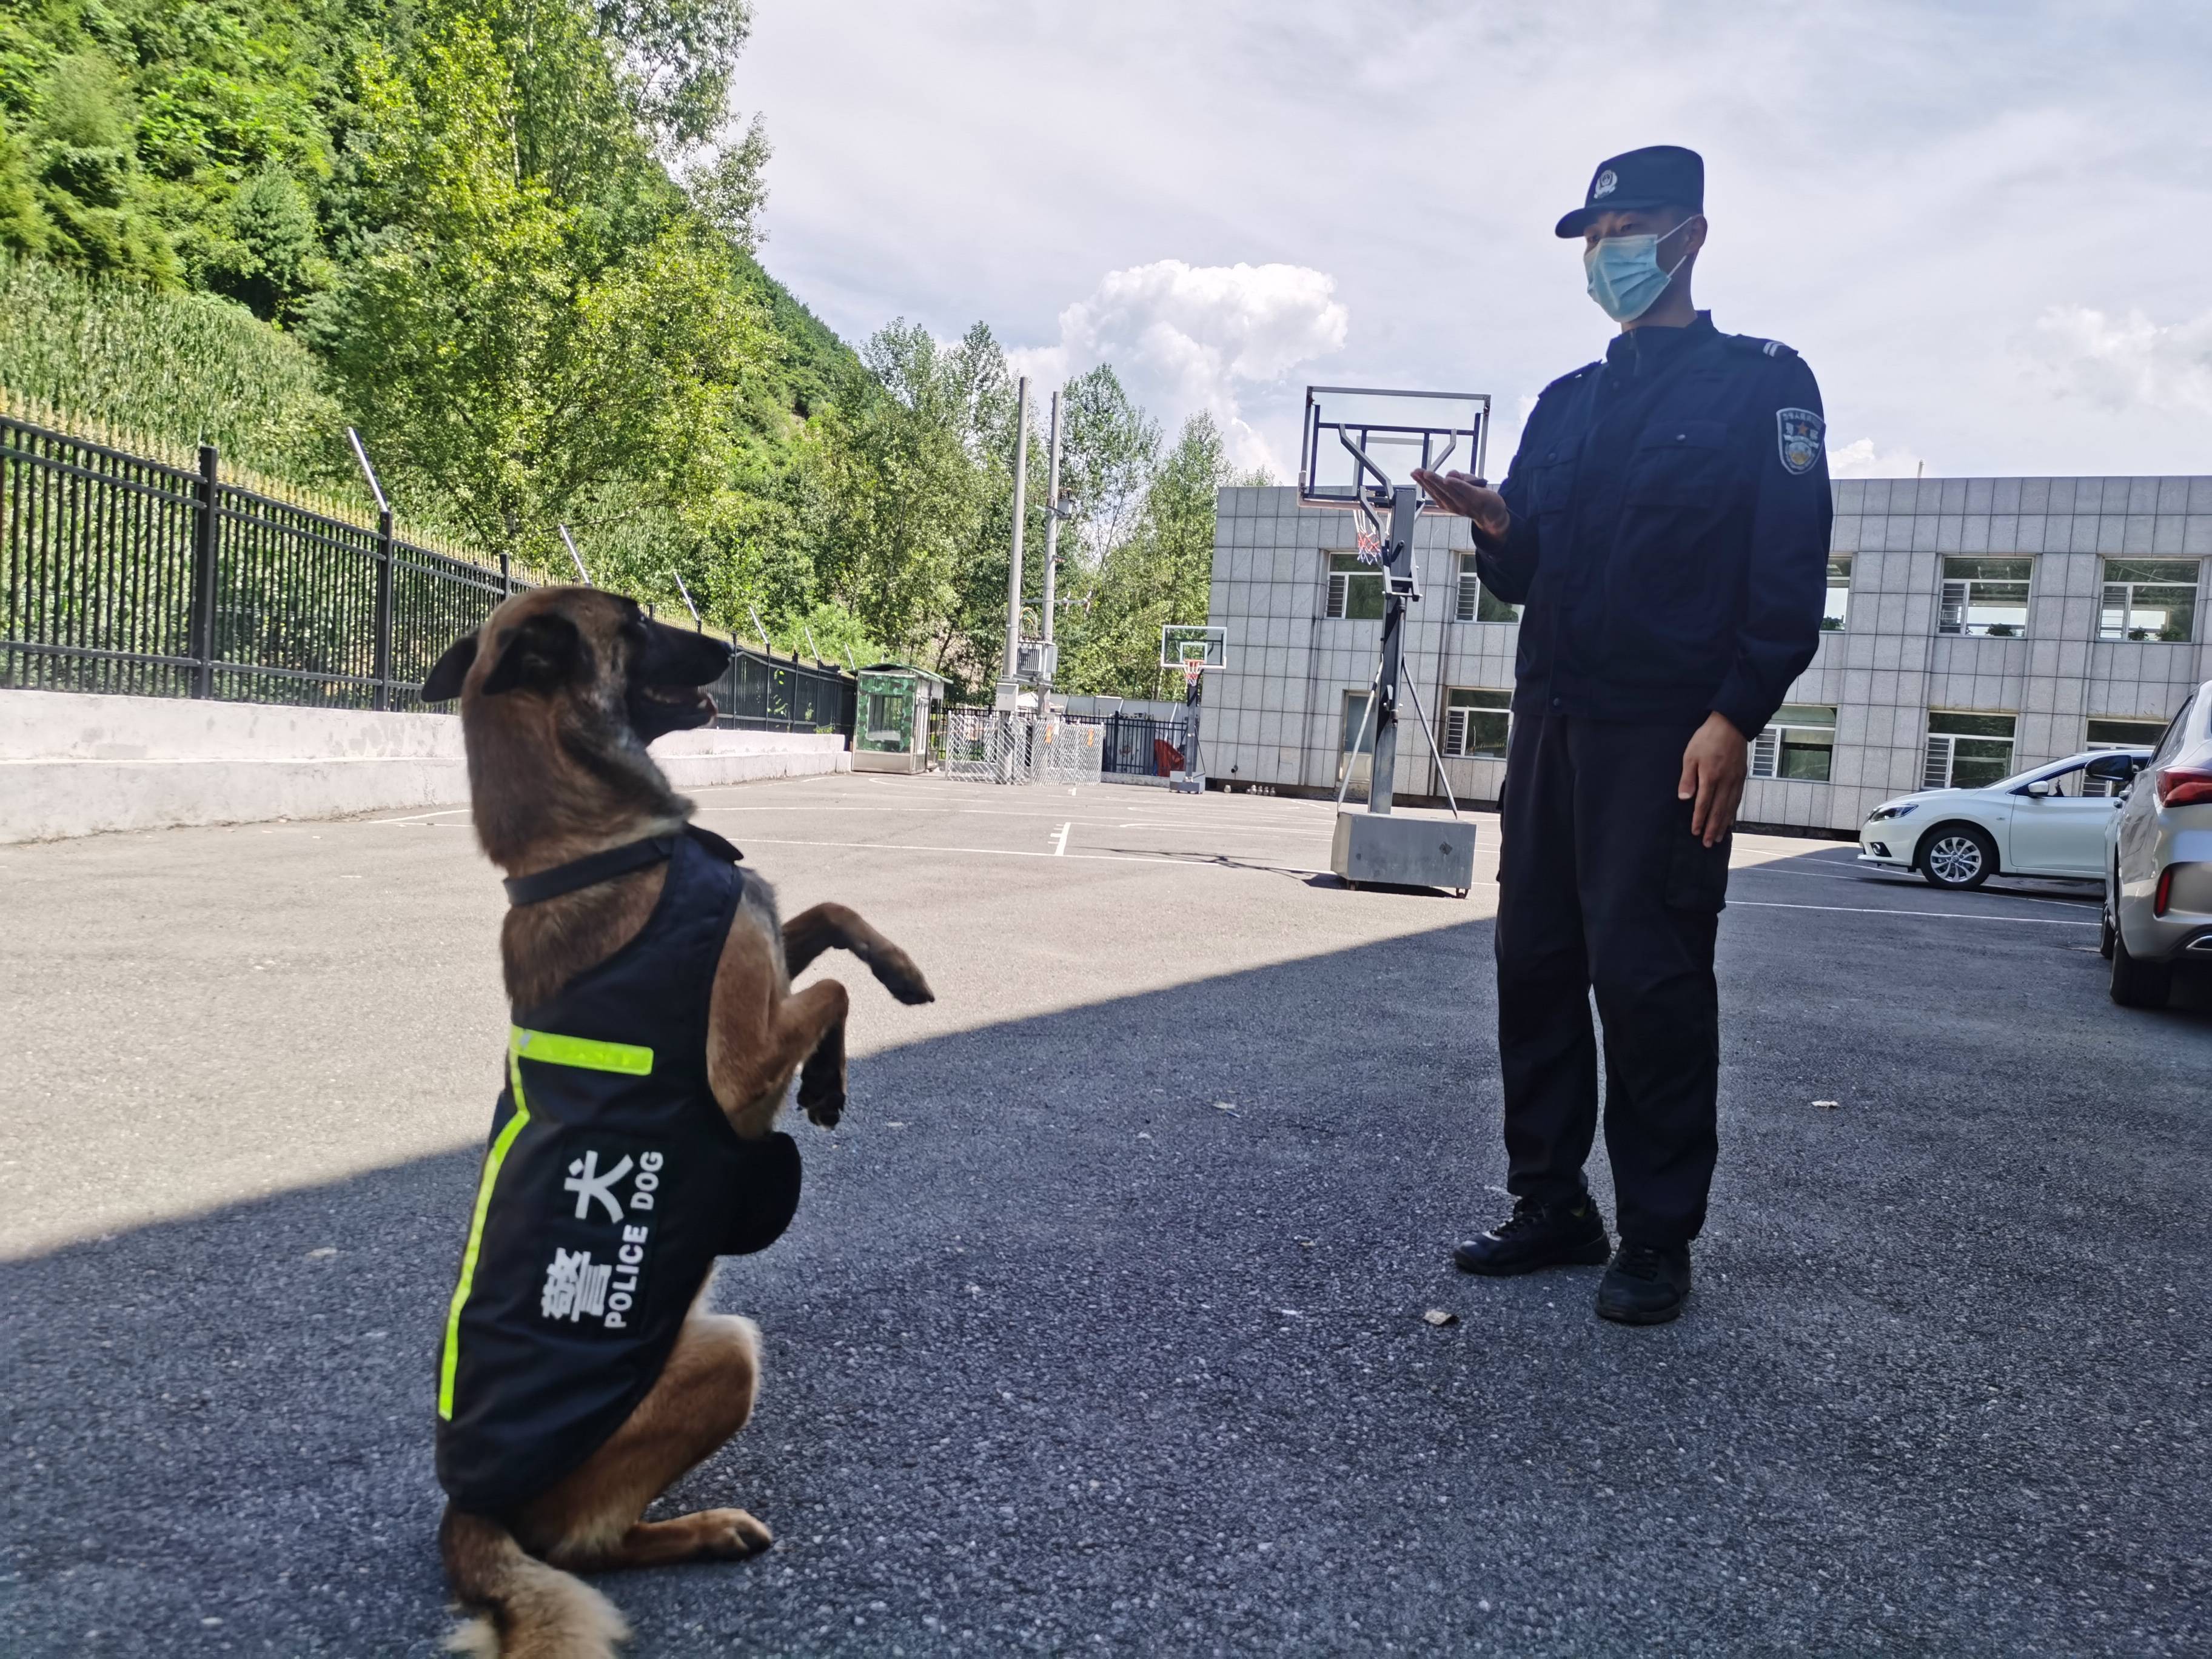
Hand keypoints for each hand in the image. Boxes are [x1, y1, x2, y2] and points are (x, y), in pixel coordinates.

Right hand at [1411, 468, 1508, 540]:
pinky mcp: (1476, 498)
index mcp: (1447, 502)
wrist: (1494, 514)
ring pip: (1448, 490)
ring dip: (1436, 481)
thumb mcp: (1465, 486)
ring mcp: (1464, 502)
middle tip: (1416, 472)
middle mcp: (1453, 504)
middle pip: (1437, 491)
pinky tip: (1447, 479)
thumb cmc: (1478, 499)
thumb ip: (1457, 478)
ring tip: (1427, 473)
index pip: (1433, 491)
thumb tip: (1450, 474)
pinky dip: (1456, 484)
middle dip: (1425, 481)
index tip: (1414, 473)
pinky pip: (1465, 490)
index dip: (1422, 482)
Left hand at [1679, 712, 1748, 846]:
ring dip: (1723, 825)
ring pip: (1729, 808)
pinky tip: (1730, 821)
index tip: (1695, 832)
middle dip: (1712, 828)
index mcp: (1711, 777)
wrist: (1731, 724)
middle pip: (1718, 810)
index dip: (1699, 819)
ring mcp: (1735, 780)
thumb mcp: (1690, 756)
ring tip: (1718, 838)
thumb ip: (1687, 778)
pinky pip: (1737, 799)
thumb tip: (1684, 798)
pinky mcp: (1741, 777)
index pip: (1704, 804)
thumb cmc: (1707, 739)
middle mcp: (1725, 782)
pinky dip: (1733, 813)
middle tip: (1707, 843)